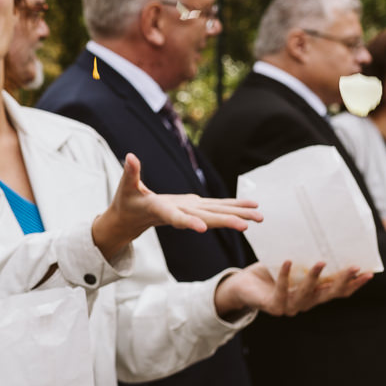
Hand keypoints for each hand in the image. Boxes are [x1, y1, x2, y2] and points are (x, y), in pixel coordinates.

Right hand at [90, 154, 261, 262]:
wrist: (132, 219)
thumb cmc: (126, 202)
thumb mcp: (125, 188)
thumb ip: (130, 173)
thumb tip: (130, 156)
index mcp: (161, 210)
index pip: (175, 218)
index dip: (187, 222)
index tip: (201, 229)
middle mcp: (180, 214)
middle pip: (204, 219)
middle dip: (225, 221)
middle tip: (246, 225)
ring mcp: (190, 212)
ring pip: (216, 215)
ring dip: (238, 216)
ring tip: (259, 218)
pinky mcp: (195, 208)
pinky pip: (218, 209)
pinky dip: (235, 208)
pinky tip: (252, 208)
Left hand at [213, 261, 371, 318]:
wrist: (242, 286)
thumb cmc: (270, 272)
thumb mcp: (292, 263)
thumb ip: (306, 255)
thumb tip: (323, 231)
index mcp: (314, 294)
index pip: (339, 292)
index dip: (354, 284)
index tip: (370, 273)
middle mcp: (305, 303)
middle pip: (328, 294)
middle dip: (343, 281)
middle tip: (354, 267)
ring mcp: (290, 307)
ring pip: (306, 294)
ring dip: (314, 278)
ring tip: (321, 262)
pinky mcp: (273, 306)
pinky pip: (281, 291)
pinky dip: (285, 276)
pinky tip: (288, 262)